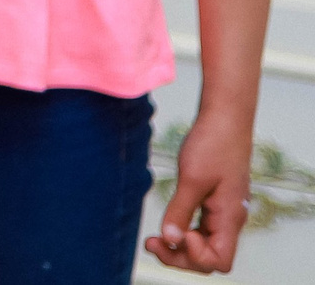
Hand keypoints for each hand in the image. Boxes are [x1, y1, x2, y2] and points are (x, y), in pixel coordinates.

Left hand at [147, 105, 253, 273]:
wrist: (225, 120)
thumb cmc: (213, 145)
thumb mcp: (192, 178)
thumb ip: (180, 211)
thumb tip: (169, 239)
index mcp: (230, 218)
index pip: (220, 261)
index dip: (196, 257)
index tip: (177, 235)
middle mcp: (230, 220)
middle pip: (210, 258)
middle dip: (180, 256)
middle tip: (151, 243)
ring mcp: (223, 212)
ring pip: (204, 245)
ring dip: (179, 247)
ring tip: (152, 239)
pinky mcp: (215, 203)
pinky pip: (201, 230)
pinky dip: (183, 233)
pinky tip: (166, 226)